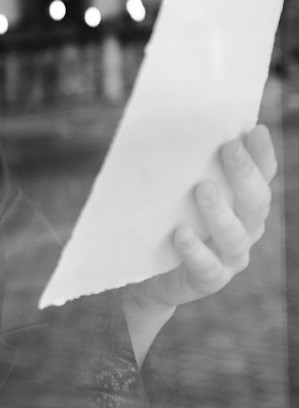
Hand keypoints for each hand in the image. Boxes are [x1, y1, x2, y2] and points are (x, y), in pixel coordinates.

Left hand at [123, 125, 276, 362]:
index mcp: (243, 202)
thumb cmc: (163, 218)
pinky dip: (195, 251)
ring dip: (220, 211)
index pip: (262, 175)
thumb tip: (171, 127)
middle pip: (255, 202)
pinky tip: (181, 234)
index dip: (263, 154)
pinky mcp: (208, 279)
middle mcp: (245, 229)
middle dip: (244, 174)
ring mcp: (230, 257)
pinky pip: (208, 267)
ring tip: (203, 188)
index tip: (255, 129)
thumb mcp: (172, 188)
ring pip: (235, 236)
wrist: (145, 272)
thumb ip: (181, 165)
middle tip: (229, 147)